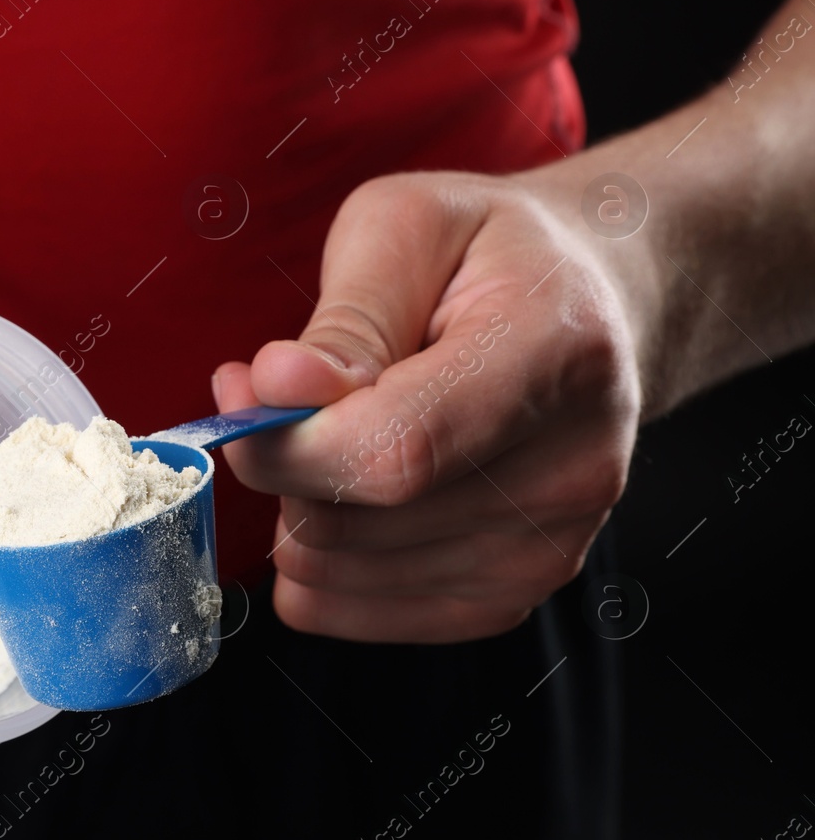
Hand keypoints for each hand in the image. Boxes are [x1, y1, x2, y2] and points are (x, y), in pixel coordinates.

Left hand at [213, 171, 643, 642]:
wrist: (598, 305)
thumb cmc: (489, 254)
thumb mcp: (407, 226)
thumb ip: (344, 319)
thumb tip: (277, 389)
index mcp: (554, 355)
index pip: (394, 453)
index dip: (288, 441)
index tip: (241, 390)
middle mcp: (570, 470)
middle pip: (356, 524)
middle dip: (279, 463)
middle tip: (278, 397)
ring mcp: (548, 548)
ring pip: (337, 576)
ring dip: (297, 508)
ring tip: (334, 433)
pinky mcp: (511, 596)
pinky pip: (351, 613)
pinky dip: (316, 561)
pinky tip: (345, 493)